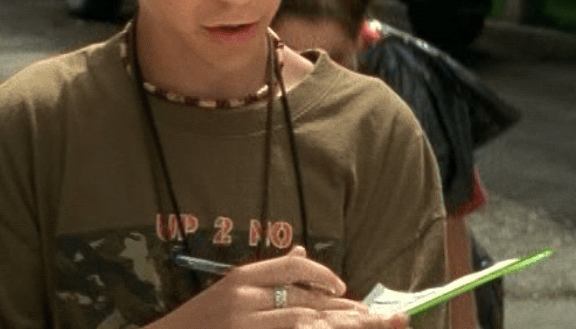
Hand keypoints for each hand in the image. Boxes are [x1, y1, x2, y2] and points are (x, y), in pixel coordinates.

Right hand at [151, 245, 408, 328]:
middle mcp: (243, 300)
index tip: (344, 288)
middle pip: (306, 302)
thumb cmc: (201, 322)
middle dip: (344, 311)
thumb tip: (301, 254)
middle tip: (375, 317)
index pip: (292, 268)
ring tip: (362, 327)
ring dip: (335, 327)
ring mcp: (245, 325)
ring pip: (302, 324)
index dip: (323, 276)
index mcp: (241, 278)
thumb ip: (269, 274)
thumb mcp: (230, 291)